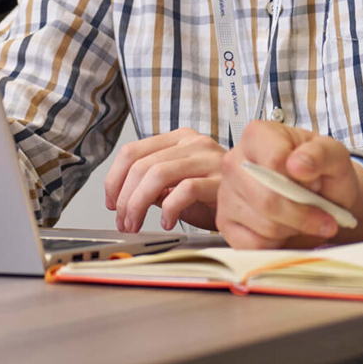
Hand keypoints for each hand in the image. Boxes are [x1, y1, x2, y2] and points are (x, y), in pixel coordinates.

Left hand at [104, 128, 224, 232]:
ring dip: (138, 204)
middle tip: (122, 221)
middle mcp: (192, 143)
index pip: (133, 151)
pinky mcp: (220, 179)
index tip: (110, 202)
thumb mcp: (176, 186)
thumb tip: (121, 197)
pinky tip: (167, 222)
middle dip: (125, 197)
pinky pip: (184, 189)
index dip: (114, 178)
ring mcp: (207, 158)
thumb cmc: (213, 195)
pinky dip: (169, 208)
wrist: (251, 205)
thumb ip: (152, 185)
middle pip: (141, 164)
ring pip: (157, 174)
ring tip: (136, 224)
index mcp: (178, 139)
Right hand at [216, 121, 362, 248]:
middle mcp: (234, 162)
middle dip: (303, 215)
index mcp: (258, 135)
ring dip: (294, 229)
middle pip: (267, 200)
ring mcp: (226, 193)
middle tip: (324, 217)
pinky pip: (253, 245)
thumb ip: (320, 154)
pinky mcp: (225, 222)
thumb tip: (297, 165)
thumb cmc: (323, 173)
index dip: (302, 183)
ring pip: (264, 226)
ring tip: (304, 220)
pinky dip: (278, 245)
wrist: (321, 196)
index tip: (318, 188)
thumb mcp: (334, 155)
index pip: (275, 162)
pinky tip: (287, 231)